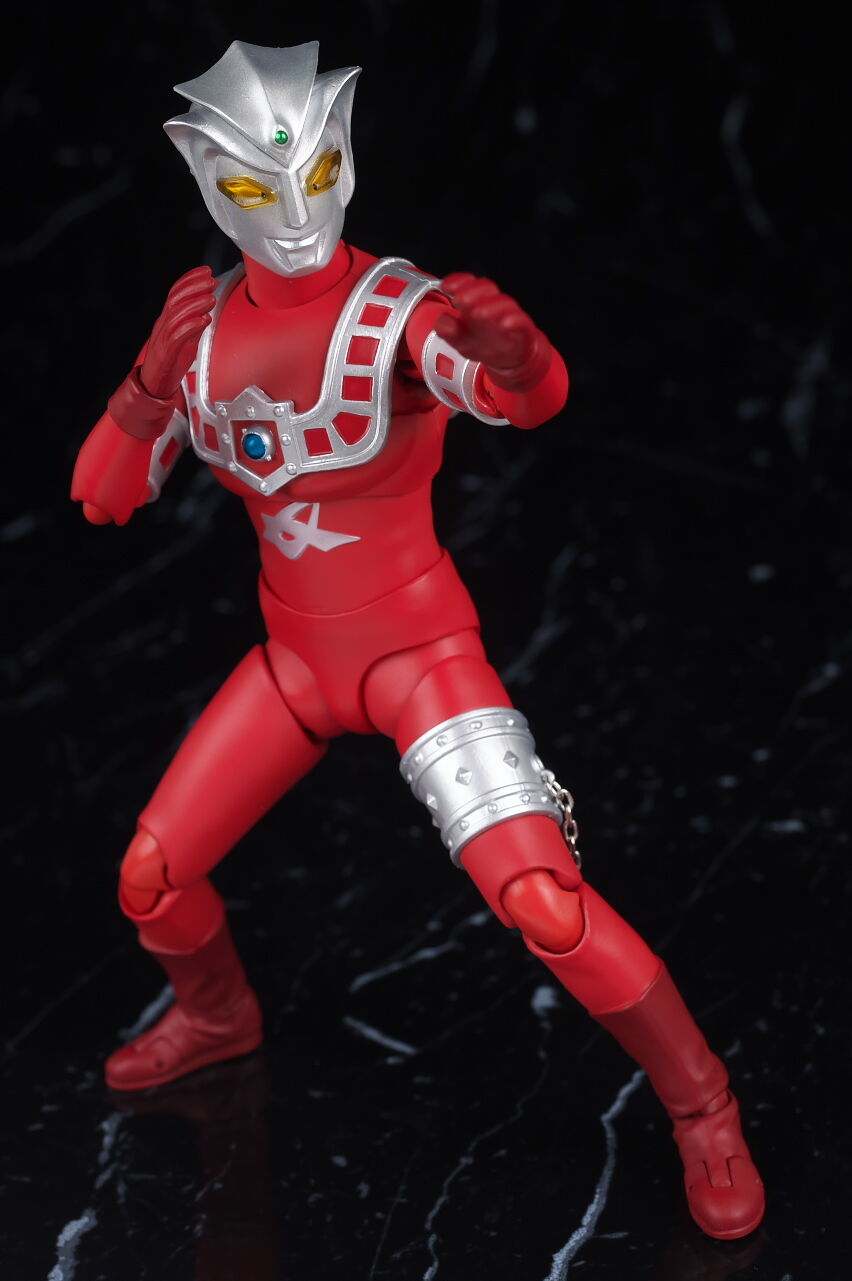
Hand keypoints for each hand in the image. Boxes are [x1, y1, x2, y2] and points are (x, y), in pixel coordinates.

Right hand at [139, 266, 215, 397]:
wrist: (154, 386)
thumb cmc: (169, 363)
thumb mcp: (185, 339)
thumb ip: (194, 323)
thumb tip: (208, 307)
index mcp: (166, 320)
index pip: (176, 292)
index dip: (190, 279)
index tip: (206, 271)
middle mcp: (163, 325)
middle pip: (176, 299)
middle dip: (195, 287)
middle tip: (211, 281)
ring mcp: (163, 338)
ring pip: (176, 315)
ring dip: (195, 305)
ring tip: (211, 299)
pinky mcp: (166, 353)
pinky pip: (177, 337)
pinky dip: (190, 327)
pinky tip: (202, 320)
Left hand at [435, 273, 538, 377]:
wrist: (509, 358)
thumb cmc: (485, 344)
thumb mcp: (459, 341)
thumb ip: (447, 331)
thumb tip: (442, 320)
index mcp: (474, 303)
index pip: (467, 284)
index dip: (457, 281)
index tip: (446, 286)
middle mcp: (492, 304)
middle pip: (486, 288)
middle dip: (472, 291)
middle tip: (460, 300)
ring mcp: (508, 314)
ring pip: (503, 302)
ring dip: (490, 305)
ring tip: (478, 313)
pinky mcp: (522, 328)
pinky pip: (521, 320)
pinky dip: (514, 320)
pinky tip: (504, 324)